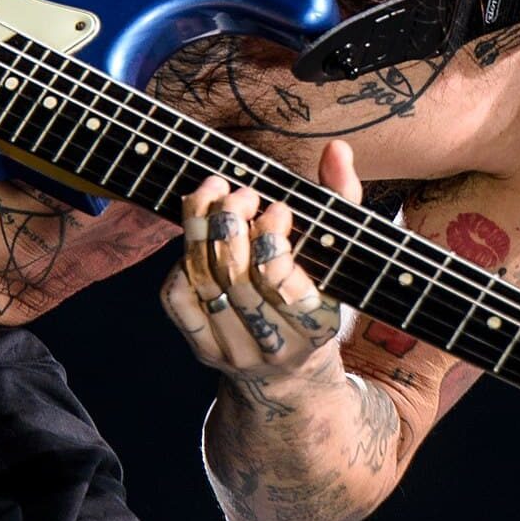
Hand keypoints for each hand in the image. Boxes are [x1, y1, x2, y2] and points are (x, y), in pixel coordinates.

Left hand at [161, 139, 362, 379]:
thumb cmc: (319, 291)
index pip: (280, 280)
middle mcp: (274, 344)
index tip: (278, 208)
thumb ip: (341, 196)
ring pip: (204, 284)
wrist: (290, 371)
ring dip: (201, 231)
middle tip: (241, 194)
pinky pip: (178, 302)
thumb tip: (336, 148)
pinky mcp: (204, 350)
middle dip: (231, 224)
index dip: (270, 237)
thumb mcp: (338, 249)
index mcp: (317, 323)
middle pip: (236, 278)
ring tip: (212, 194)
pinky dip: (181, 261)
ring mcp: (234, 351)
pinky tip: (195, 236)